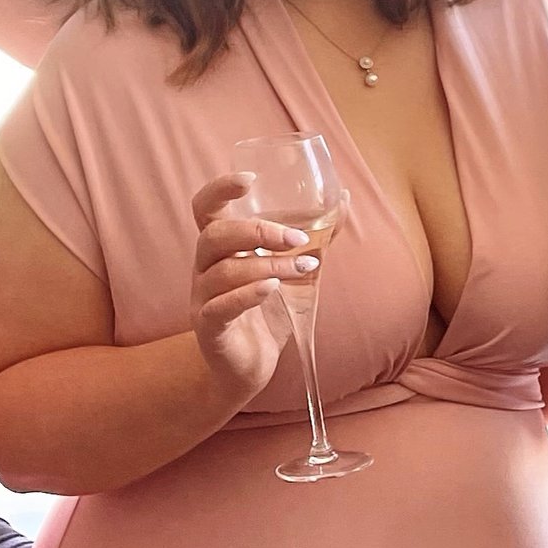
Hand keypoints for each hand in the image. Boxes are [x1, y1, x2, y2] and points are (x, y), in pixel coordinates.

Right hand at [187, 172, 315, 404]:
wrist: (250, 369)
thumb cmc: (269, 313)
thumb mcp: (296, 270)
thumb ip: (317, 237)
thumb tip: (344, 198)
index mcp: (221, 249)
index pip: (205, 208)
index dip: (220, 189)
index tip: (250, 178)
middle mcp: (204, 269)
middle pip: (214, 235)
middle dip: (258, 231)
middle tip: (297, 239)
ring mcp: (203, 299)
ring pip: (224, 271)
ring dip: (268, 265)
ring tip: (304, 266)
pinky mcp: (209, 328)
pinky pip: (221, 306)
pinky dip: (247, 294)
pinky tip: (273, 289)